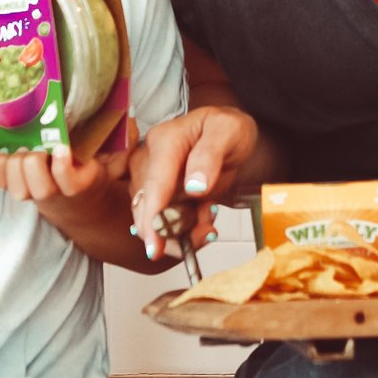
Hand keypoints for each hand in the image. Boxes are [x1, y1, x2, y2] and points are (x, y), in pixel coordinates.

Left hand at [0, 141, 127, 221]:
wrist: (79, 203)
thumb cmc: (96, 171)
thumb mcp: (118, 157)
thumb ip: (125, 140)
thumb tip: (130, 121)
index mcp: (83, 184)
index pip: (69, 183)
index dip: (62, 166)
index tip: (61, 147)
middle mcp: (56, 194)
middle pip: (37, 185)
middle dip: (34, 160)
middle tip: (38, 141)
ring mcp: (34, 194)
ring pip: (16, 186)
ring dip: (15, 162)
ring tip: (22, 145)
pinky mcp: (18, 189)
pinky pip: (0, 181)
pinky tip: (6, 150)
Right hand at [129, 105, 259, 261]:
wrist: (229, 138)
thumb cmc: (228, 129)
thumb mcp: (229, 131)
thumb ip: (210, 155)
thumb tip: (194, 187)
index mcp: (164, 141)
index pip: (155, 184)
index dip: (153, 217)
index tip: (156, 247)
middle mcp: (149, 161)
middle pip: (148, 209)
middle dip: (174, 231)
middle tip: (208, 232)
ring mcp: (151, 180)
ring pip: (154, 222)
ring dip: (182, 232)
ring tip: (209, 222)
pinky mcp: (158, 197)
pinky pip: (164, 224)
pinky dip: (185, 231)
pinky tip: (204, 219)